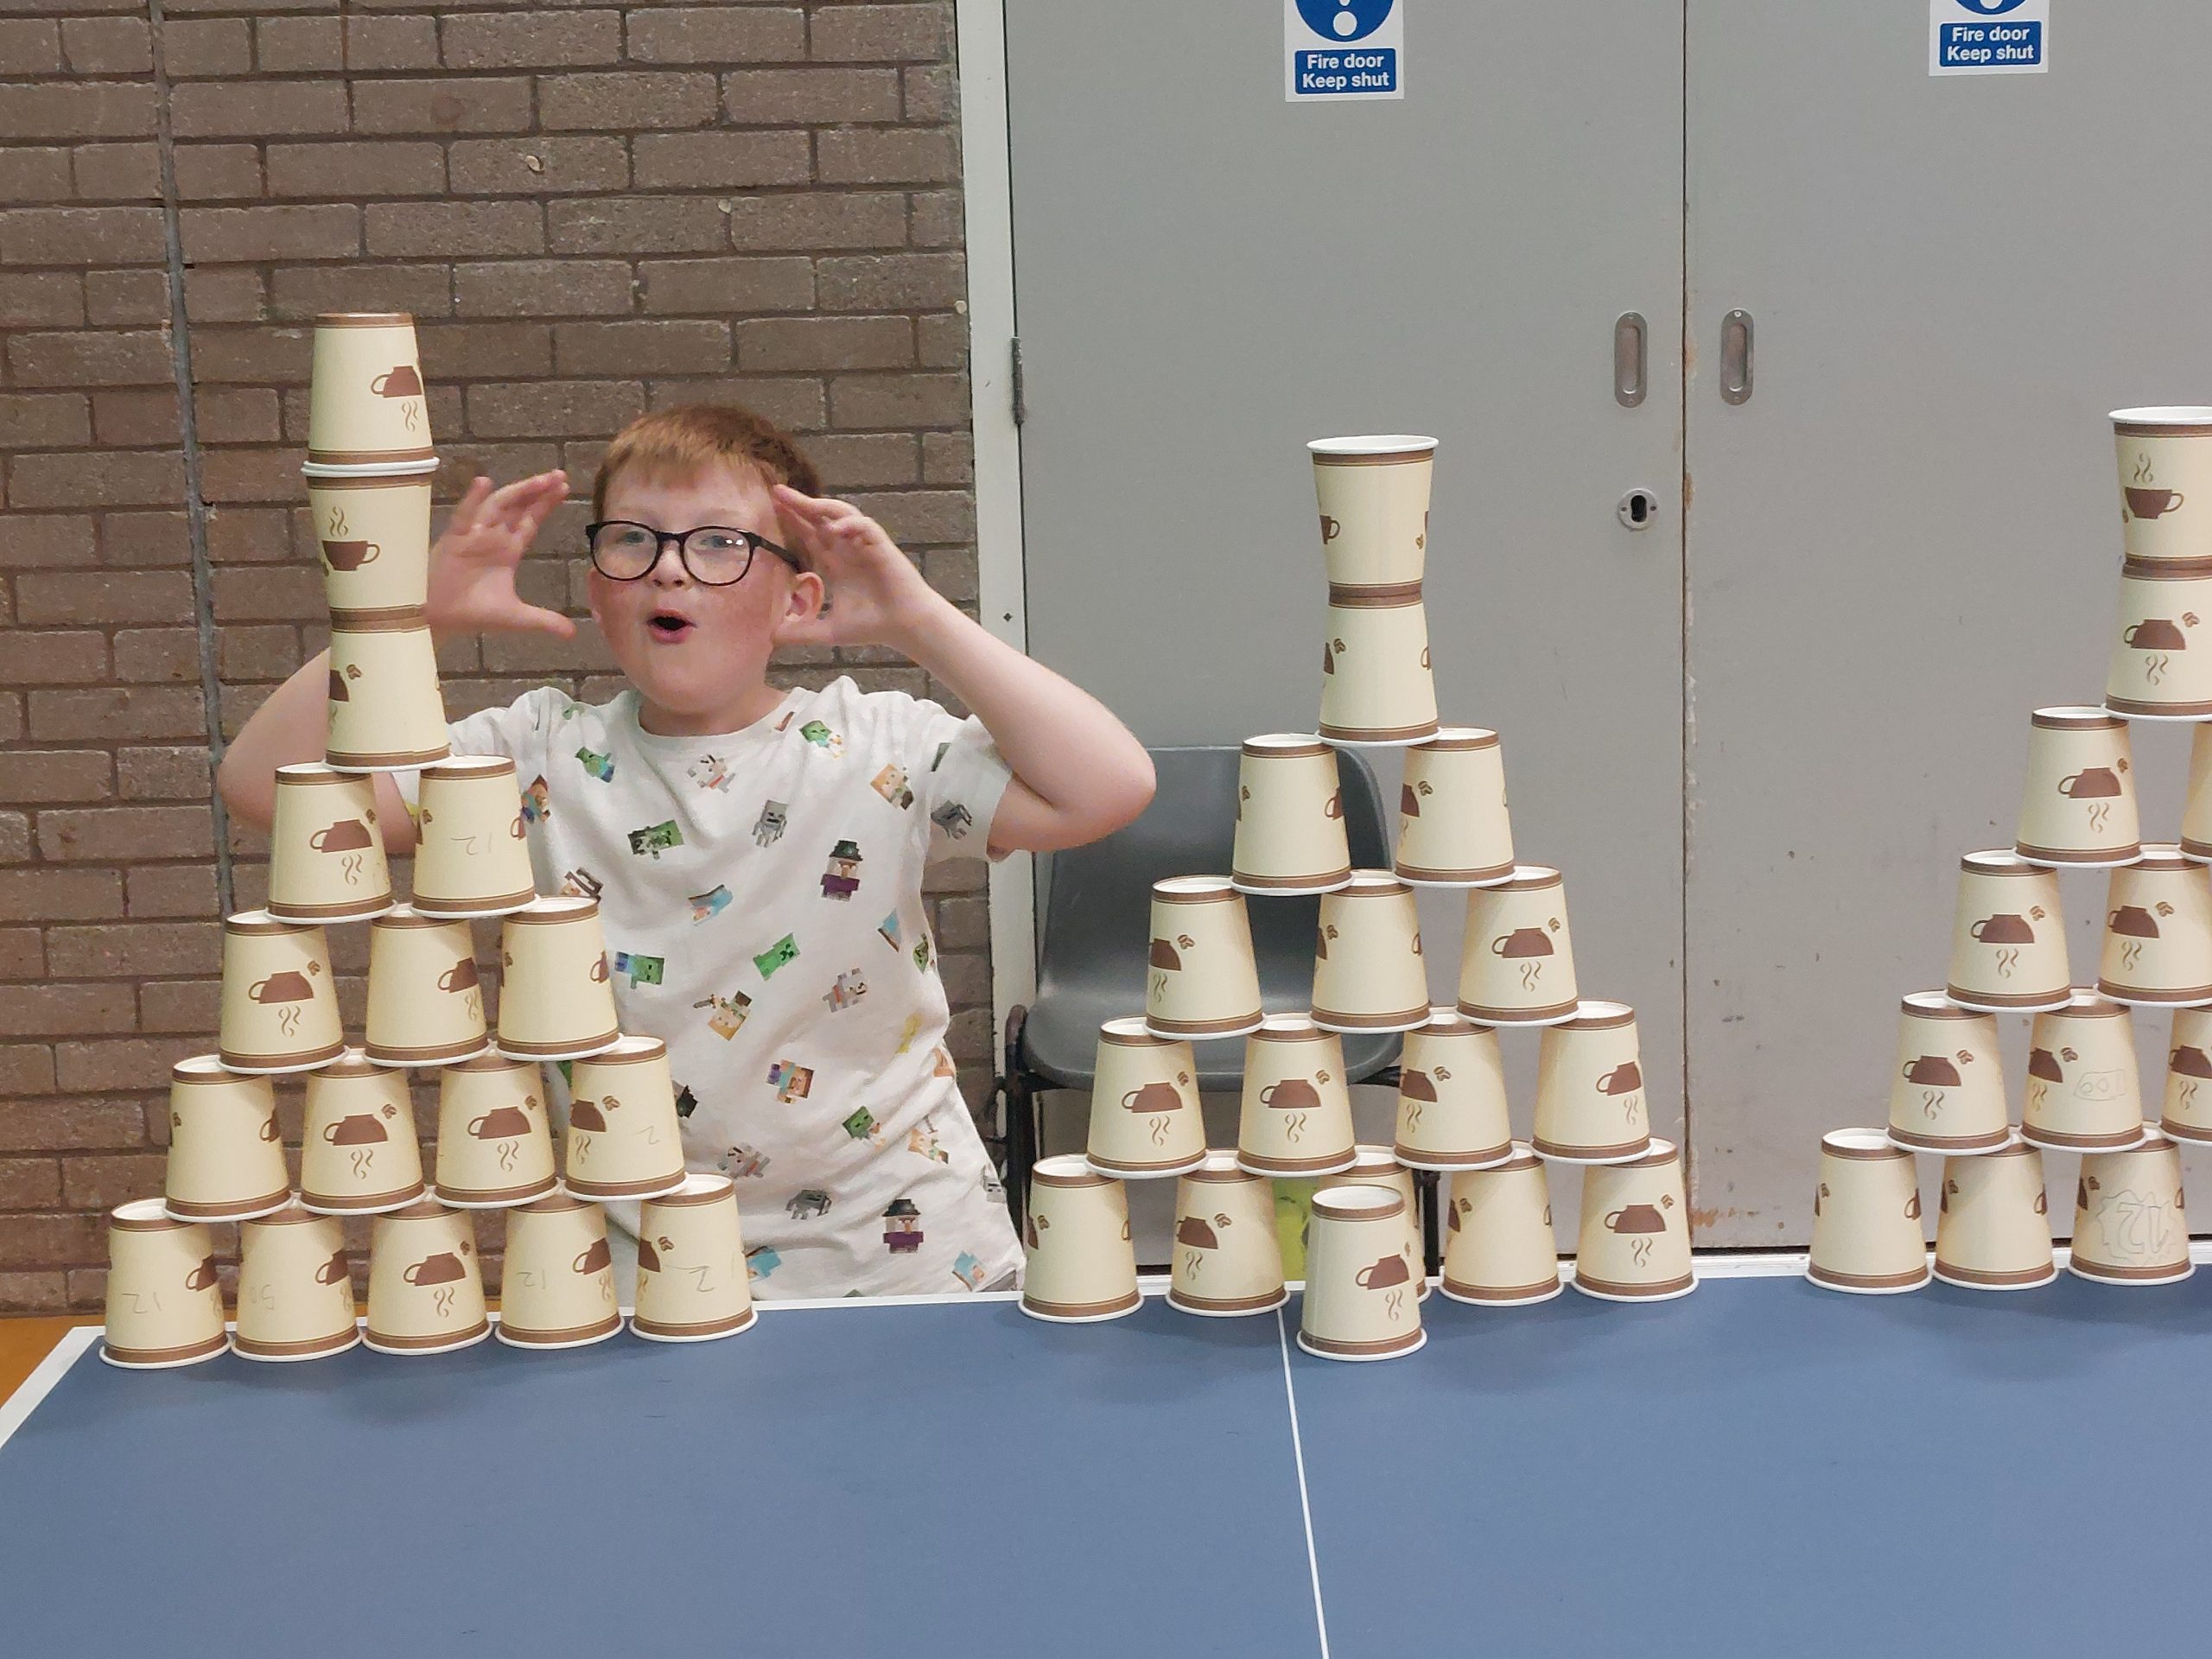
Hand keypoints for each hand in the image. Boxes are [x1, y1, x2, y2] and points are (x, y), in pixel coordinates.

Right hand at [424, 472, 575, 638]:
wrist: (438, 620)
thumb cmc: (471, 613)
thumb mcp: (515, 618)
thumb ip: (544, 621)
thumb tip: (572, 634)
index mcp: (507, 550)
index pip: (530, 520)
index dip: (546, 503)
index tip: (564, 486)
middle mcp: (492, 537)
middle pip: (518, 507)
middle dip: (537, 490)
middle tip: (559, 474)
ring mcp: (472, 536)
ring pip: (496, 506)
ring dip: (516, 492)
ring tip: (539, 480)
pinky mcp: (452, 540)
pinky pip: (463, 517)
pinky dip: (473, 501)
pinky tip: (484, 483)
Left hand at [770, 486, 947, 651]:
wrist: (904, 627)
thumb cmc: (873, 626)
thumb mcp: (829, 631)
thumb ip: (802, 632)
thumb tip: (772, 638)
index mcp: (836, 564)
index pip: (811, 536)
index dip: (793, 522)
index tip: (772, 508)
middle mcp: (848, 550)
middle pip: (820, 518)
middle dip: (799, 504)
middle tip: (776, 491)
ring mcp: (864, 545)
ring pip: (841, 513)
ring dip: (821, 505)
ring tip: (799, 501)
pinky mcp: (881, 546)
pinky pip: (864, 525)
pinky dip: (849, 524)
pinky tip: (833, 530)